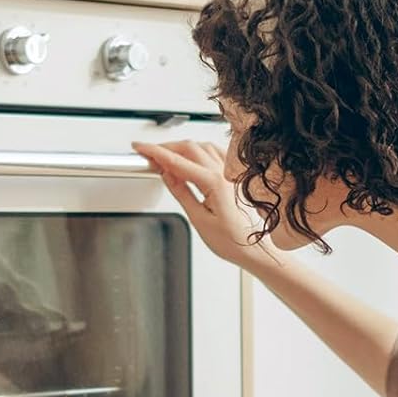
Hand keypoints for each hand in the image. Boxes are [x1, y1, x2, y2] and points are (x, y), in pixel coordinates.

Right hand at [131, 139, 278, 272]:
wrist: (256, 249)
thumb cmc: (233, 241)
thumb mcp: (199, 220)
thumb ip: (181, 193)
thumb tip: (167, 175)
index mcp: (214, 183)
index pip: (177, 161)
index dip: (155, 152)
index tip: (141, 148)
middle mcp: (224, 173)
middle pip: (189, 147)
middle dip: (165, 147)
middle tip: (149, 154)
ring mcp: (231, 173)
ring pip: (202, 147)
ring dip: (181, 148)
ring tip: (166, 158)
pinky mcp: (234, 177)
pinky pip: (215, 153)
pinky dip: (198, 151)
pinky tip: (191, 157)